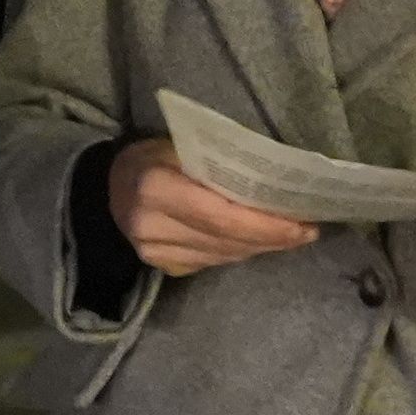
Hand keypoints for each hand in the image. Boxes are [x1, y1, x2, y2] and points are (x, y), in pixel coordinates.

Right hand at [104, 140, 315, 275]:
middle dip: (273, 237)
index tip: (303, 223)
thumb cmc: (153, 157)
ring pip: (224, 255)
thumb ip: (219, 166)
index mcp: (155, 188)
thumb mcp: (180, 147)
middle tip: (307, 230)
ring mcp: (156, 252)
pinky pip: (214, 262)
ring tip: (291, 235)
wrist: (108, 187)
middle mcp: (152, 227)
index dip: (265, 225)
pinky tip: (259, 242)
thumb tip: (277, 184)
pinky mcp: (164, 267)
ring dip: (261, 247)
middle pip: (227, 240)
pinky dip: (241, 252)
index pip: (221, 216)